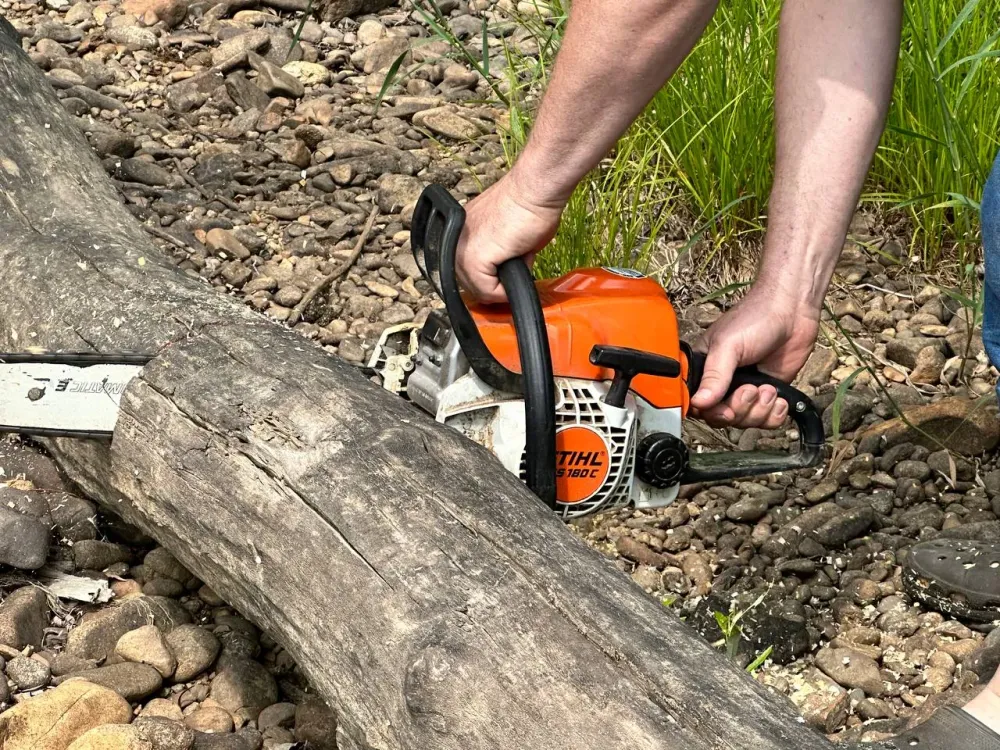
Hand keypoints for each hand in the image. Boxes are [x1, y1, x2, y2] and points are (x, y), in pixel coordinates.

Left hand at [455, 172, 564, 302]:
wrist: (534, 191)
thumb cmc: (528, 206)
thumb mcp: (504, 237)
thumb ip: (495, 256)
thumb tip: (502, 278)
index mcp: (459, 234)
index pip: (466, 272)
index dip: (489, 279)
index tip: (505, 276)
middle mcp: (454, 241)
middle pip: (471, 284)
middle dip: (495, 285)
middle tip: (516, 267)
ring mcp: (461, 250)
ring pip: (478, 290)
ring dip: (500, 287)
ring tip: (518, 263)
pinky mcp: (474, 259)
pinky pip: (487, 291)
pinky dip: (504, 291)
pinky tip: (516, 269)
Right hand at [689, 288, 819, 428]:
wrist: (792, 310)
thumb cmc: (755, 317)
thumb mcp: (728, 346)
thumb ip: (714, 376)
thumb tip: (699, 402)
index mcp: (704, 368)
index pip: (697, 403)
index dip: (710, 410)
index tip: (723, 407)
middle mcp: (722, 382)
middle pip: (721, 417)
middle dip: (739, 409)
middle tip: (750, 390)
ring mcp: (745, 389)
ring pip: (744, 421)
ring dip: (759, 411)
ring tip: (768, 388)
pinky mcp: (767, 393)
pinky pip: (766, 420)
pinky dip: (774, 415)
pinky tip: (779, 398)